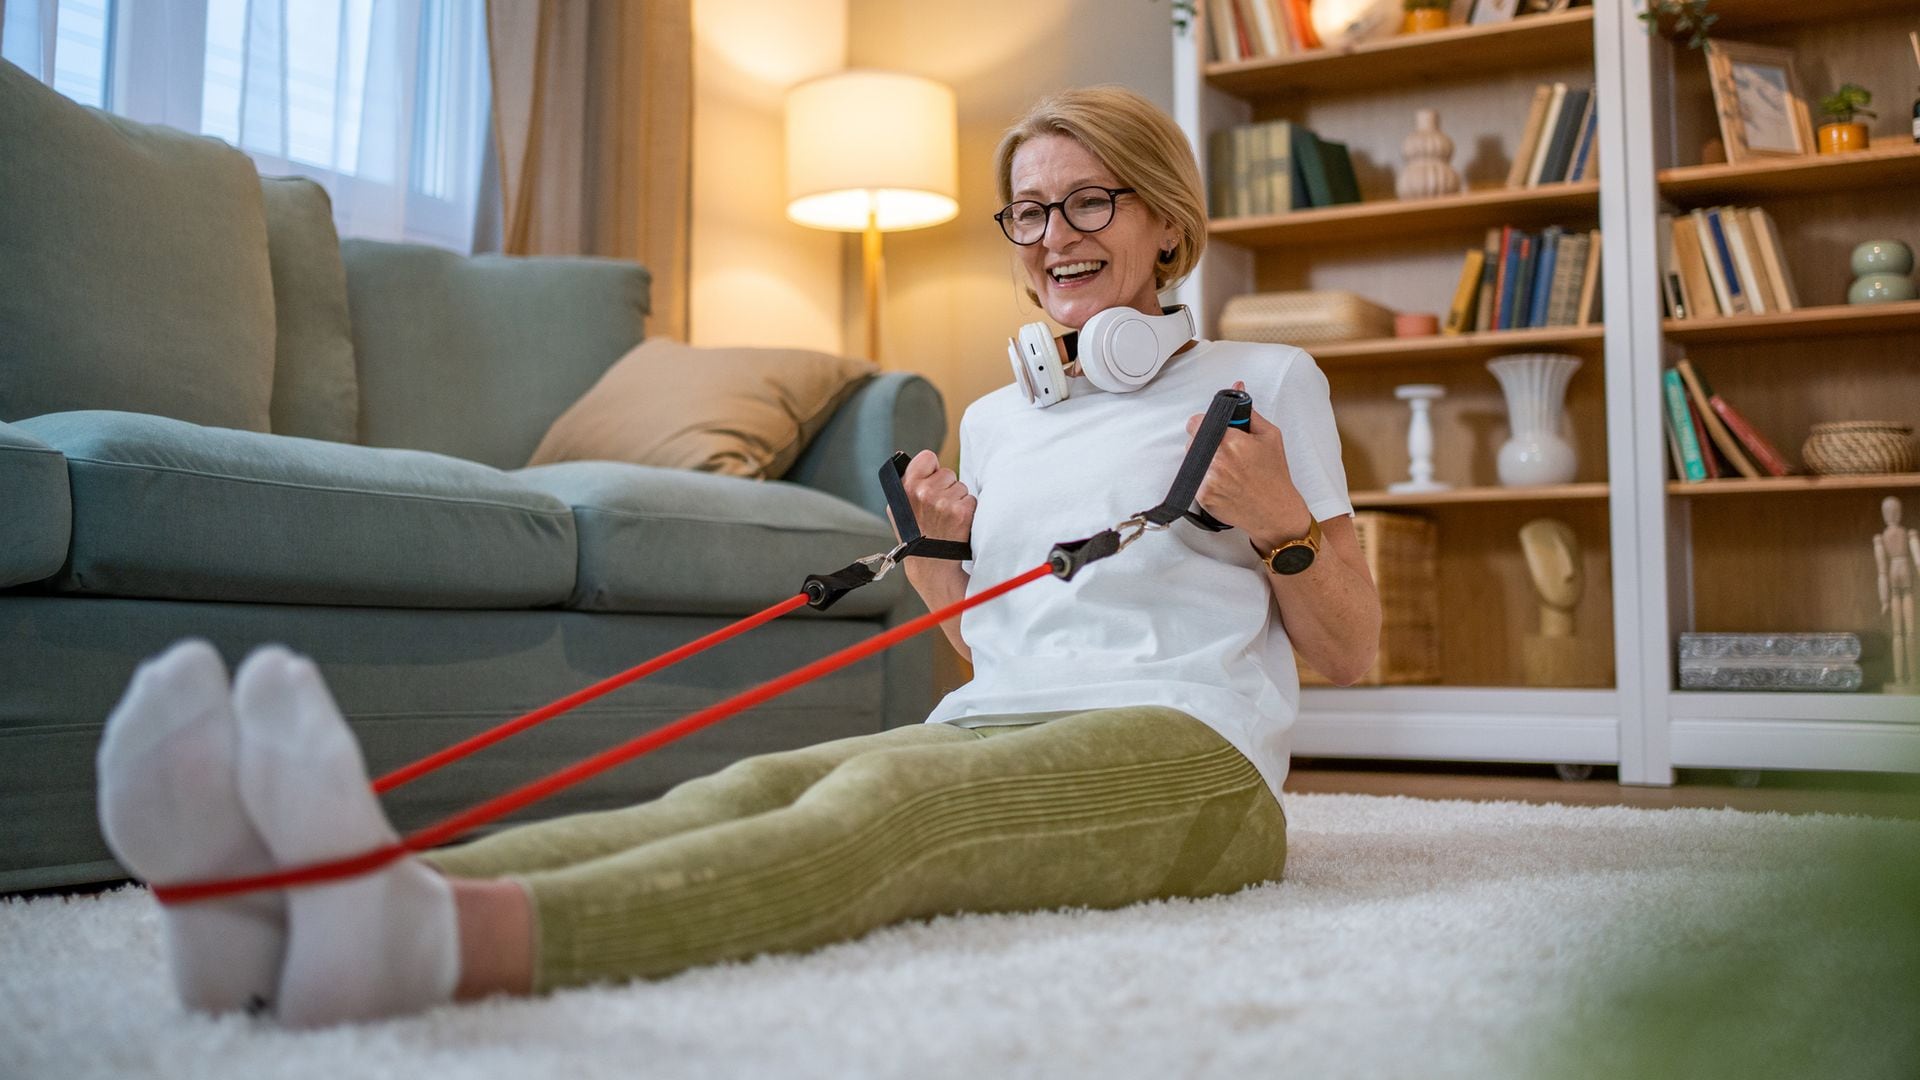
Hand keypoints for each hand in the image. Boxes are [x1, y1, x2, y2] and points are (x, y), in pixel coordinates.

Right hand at [892, 449, 975, 545]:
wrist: (931, 563)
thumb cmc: (915, 534)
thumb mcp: (899, 508)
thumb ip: (908, 484)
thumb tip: (921, 463)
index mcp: (907, 487)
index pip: (927, 457)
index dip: (932, 468)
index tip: (932, 479)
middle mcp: (925, 492)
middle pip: (948, 473)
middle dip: (946, 487)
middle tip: (938, 508)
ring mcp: (944, 502)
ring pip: (961, 486)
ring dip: (957, 499)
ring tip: (946, 517)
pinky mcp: (962, 512)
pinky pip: (971, 499)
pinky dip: (967, 510)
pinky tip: (956, 523)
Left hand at [1185, 381, 1310, 548]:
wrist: (1275, 511)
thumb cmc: (1274, 475)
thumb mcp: (1269, 436)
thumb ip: (1248, 412)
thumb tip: (1237, 387)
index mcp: (1231, 441)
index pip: (1195, 422)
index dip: (1202, 424)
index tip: (1211, 429)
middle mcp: (1216, 460)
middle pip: (1192, 441)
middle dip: (1205, 443)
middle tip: (1226, 452)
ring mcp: (1207, 480)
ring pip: (1191, 461)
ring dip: (1203, 461)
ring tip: (1227, 469)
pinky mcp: (1202, 496)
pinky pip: (1193, 480)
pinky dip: (1204, 480)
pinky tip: (1224, 483)